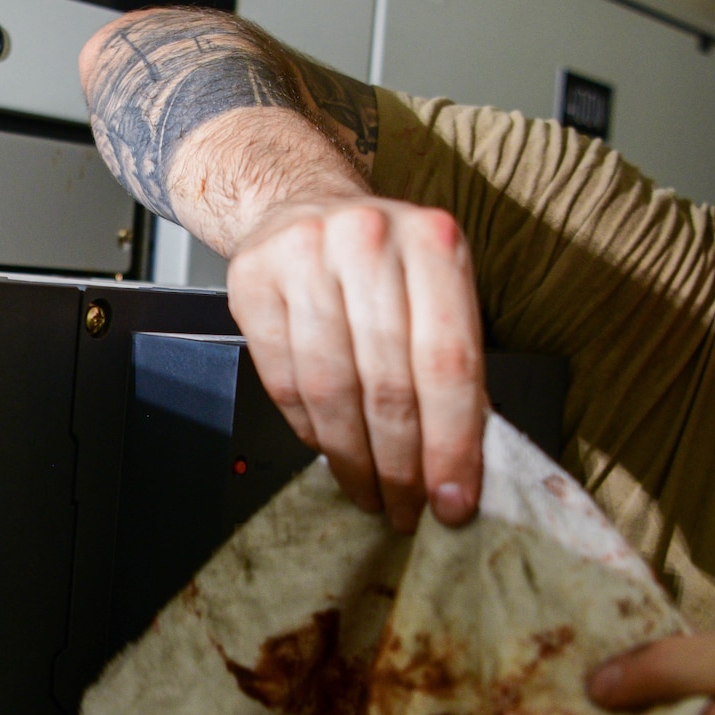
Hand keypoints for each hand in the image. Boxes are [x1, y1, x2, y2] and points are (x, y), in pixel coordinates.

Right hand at [228, 195, 485, 532]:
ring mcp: (303, 254)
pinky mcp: (252, 279)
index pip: (449, 363)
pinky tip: (329, 449)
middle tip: (407, 508)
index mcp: (435, 240)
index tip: (453, 500)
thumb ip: (454, 367)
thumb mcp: (436, 293)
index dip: (452, 443)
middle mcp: (369, 238)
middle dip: (402, 465)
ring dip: (353, 459)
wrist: (304, 205)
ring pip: (333, 389)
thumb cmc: (384, 265)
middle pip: (390, 384)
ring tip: (370, 492)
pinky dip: (309, 429)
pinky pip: (284, 380)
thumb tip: (462, 469)